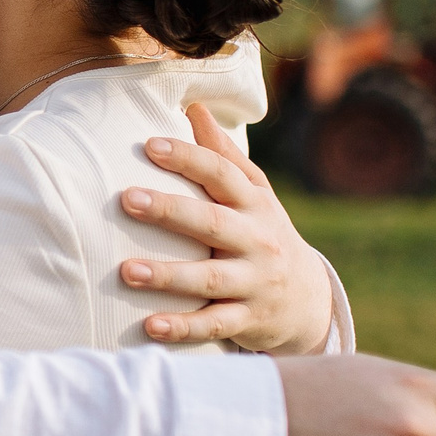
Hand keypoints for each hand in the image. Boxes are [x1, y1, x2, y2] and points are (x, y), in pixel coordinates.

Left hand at [117, 102, 335, 354]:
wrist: (309, 298)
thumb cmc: (263, 232)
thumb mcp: (254, 193)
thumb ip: (223, 155)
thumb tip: (194, 106)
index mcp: (254, 204)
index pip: (222, 174)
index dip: (188, 158)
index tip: (149, 145)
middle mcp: (257, 240)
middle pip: (212, 223)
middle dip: (169, 211)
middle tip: (126, 199)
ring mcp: (254, 282)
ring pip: (209, 278)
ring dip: (168, 276)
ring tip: (126, 271)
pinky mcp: (248, 319)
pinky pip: (213, 326)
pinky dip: (182, 328)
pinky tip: (148, 327)